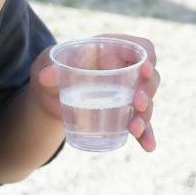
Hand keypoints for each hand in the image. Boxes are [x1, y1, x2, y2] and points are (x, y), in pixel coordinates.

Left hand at [33, 34, 160, 151]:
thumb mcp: (49, 64)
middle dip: (148, 91)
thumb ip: (49, 68)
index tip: (146, 69)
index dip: (149, 57)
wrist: (52, 92)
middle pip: (150, 78)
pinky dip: (145, 135)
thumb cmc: (55, 68)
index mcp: (114, 49)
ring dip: (145, 116)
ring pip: (147, 103)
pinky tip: (148, 146)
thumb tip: (45, 76)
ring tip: (134, 129)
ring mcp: (128, 93)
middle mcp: (126, 70)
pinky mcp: (125, 114)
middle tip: (138, 103)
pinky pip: (140, 124)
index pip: (142, 48)